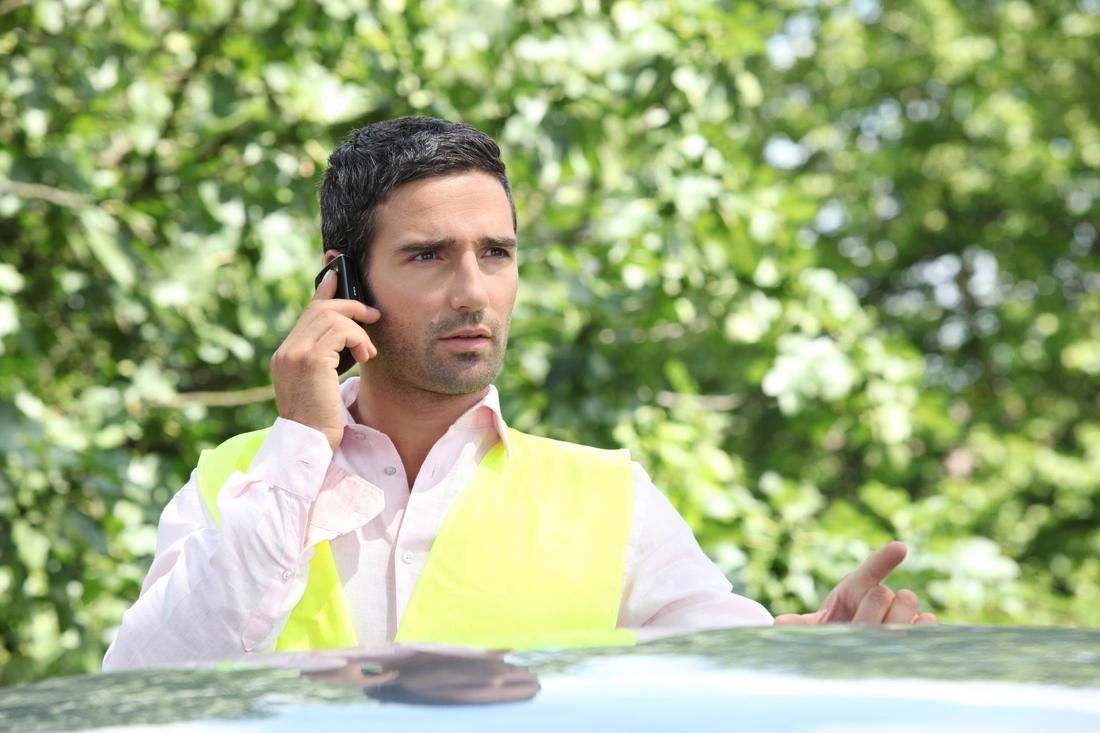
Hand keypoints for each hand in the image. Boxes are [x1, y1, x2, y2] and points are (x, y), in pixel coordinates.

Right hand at [270, 269, 380, 451]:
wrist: (311, 444)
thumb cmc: (322, 421)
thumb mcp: (321, 384)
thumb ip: (326, 358)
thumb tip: (348, 335)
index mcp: (285, 355)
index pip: (306, 312)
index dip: (323, 288)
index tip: (336, 272)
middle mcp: (286, 351)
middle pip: (320, 308)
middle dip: (350, 306)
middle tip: (372, 316)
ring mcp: (295, 353)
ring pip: (332, 316)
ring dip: (357, 329)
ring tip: (366, 350)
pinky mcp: (311, 359)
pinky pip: (340, 331)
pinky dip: (358, 339)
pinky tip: (364, 356)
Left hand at [773, 541, 937, 625]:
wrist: (847, 652)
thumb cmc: (831, 634)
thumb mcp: (813, 628)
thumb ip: (800, 625)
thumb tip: (781, 624)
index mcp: (853, 590)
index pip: (869, 569)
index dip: (883, 558)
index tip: (899, 547)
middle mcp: (879, 599)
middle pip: (883, 592)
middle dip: (871, 608)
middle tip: (859, 624)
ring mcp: (899, 615)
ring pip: (905, 603)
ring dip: (891, 620)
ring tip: (877, 635)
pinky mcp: (916, 634)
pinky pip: (927, 623)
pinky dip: (920, 628)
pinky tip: (905, 638)